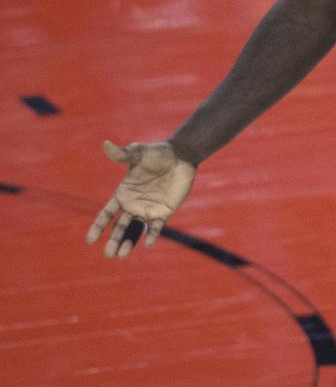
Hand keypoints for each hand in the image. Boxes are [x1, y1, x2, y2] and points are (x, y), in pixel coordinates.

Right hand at [85, 140, 195, 258]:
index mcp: (123, 193)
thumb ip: (123, 154)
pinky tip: (148, 243)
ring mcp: (148, 209)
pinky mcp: (164, 212)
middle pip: (119, 227)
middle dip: (113, 241)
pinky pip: (156, 227)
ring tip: (122, 256)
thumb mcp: (139, 153)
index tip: (90, 241)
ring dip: (128, 243)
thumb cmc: (158, 153)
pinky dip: (151, 235)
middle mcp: (134, 204)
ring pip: (135, 231)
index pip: (107, 214)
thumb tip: (106, 144)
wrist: (181, 156)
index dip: (98, 227)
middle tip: (108, 255)